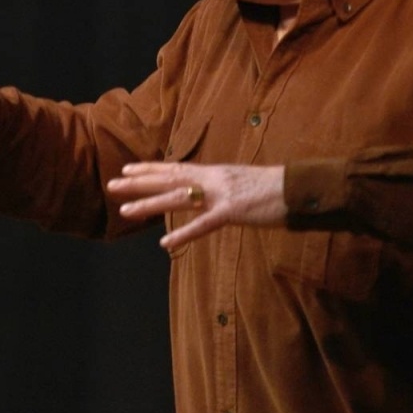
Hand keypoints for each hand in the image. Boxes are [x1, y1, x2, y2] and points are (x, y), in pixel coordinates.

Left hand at [106, 162, 288, 250]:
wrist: (302, 188)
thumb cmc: (274, 189)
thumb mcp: (240, 183)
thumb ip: (219, 188)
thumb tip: (204, 193)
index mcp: (215, 172)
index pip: (175, 168)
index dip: (150, 168)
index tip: (126, 169)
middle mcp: (213, 179)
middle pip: (169, 179)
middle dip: (138, 183)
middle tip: (111, 185)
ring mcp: (222, 194)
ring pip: (178, 198)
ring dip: (150, 205)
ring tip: (125, 212)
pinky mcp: (234, 211)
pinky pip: (204, 225)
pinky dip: (183, 233)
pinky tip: (165, 244)